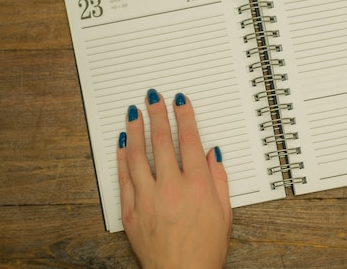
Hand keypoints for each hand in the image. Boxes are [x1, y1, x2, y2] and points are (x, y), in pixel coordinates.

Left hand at [117, 89, 231, 268]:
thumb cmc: (205, 249)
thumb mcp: (224, 212)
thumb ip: (218, 179)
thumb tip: (214, 155)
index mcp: (196, 185)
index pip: (189, 140)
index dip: (184, 116)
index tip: (179, 101)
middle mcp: (171, 187)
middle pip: (162, 141)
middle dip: (157, 114)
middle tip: (153, 98)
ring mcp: (148, 198)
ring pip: (138, 155)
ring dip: (136, 130)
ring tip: (134, 114)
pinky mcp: (131, 211)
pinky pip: (124, 178)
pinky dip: (122, 158)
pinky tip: (122, 144)